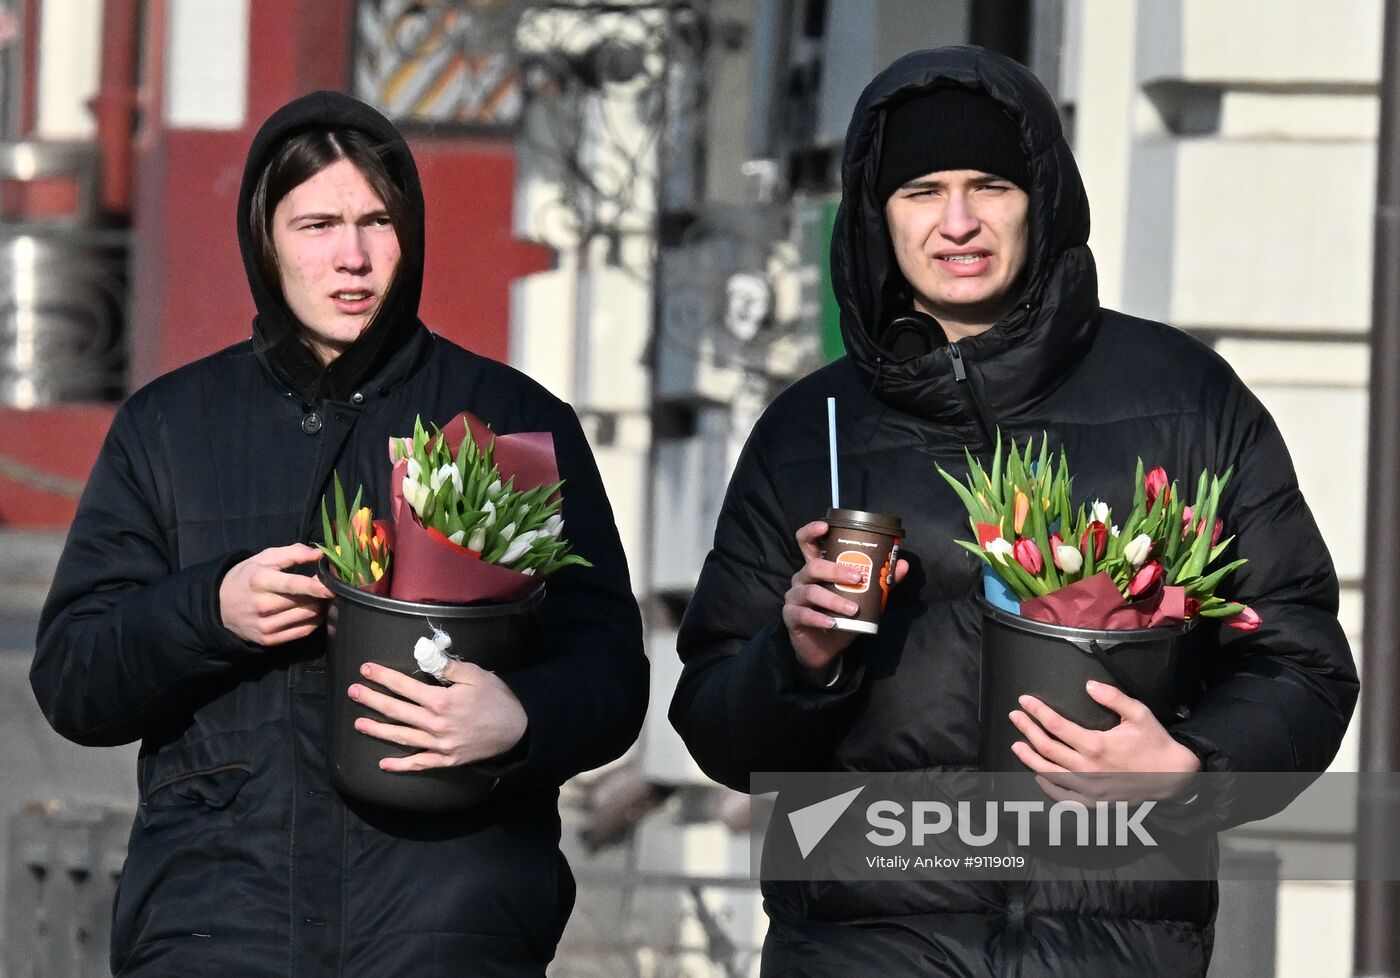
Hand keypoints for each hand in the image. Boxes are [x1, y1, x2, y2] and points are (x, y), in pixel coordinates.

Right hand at [219, 544, 333, 645]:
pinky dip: (313, 621)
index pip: (293, 585)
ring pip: (308, 616)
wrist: (219, 607)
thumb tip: (319, 554)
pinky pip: (303, 631)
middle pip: (306, 601)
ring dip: (319, 606)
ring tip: (316, 598)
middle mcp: (262, 605)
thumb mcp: (263, 558)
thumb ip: (292, 553)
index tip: (333, 586)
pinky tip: (310, 611)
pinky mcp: (268, 640)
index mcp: (260, 581)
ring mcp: (265, 625)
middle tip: (324, 586)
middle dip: (320, 594)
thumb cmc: (246, 577)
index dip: (315, 587)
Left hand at [349, 660, 528, 770]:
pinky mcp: (446, 760)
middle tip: (353, 692)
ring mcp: (439, 745)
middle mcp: (435, 724)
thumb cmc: (497, 697)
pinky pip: (419, 764)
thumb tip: (423, 655)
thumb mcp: (475, 674)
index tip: (366, 669)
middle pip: (396, 710)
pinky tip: (383, 764)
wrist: (518, 729)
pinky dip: (400, 765)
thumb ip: (447, 667)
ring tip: (358, 723)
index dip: (383, 676)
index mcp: (441, 700)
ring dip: (378, 730)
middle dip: (372, 699)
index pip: (404, 686)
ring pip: (401, 737)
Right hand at [783, 520, 907, 685]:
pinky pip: (804, 614)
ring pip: (811, 591)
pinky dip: (820, 619)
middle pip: (813, 566)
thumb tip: (902, 564)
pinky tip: (833, 624)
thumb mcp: (862, 597)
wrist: (824, 648)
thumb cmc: (840, 616)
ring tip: (853, 610)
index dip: (812, 531)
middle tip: (858, 578)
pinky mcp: (791, 616)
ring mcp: (794, 597)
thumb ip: (879, 582)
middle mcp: (802, 578)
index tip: (826, 526)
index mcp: (817, 567)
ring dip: (834, 600)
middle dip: (836, 570)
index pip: (806, 542)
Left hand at [1009, 680, 1200, 804]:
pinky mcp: (1095, 803)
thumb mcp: (1139, 713)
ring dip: (1029, 759)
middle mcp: (1088, 769)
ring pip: (1050, 773)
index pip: (1056, 725)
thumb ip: (1113, 697)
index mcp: (1096, 745)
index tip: (1024, 701)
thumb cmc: (1155, 743)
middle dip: (1027, 730)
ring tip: (1017, 745)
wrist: (1174, 777)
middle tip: (1014, 717)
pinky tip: (1038, 776)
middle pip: (1046, 748)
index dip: (1037, 712)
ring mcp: (1090, 788)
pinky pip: (1064, 798)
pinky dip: (1048, 787)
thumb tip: (1088, 685)